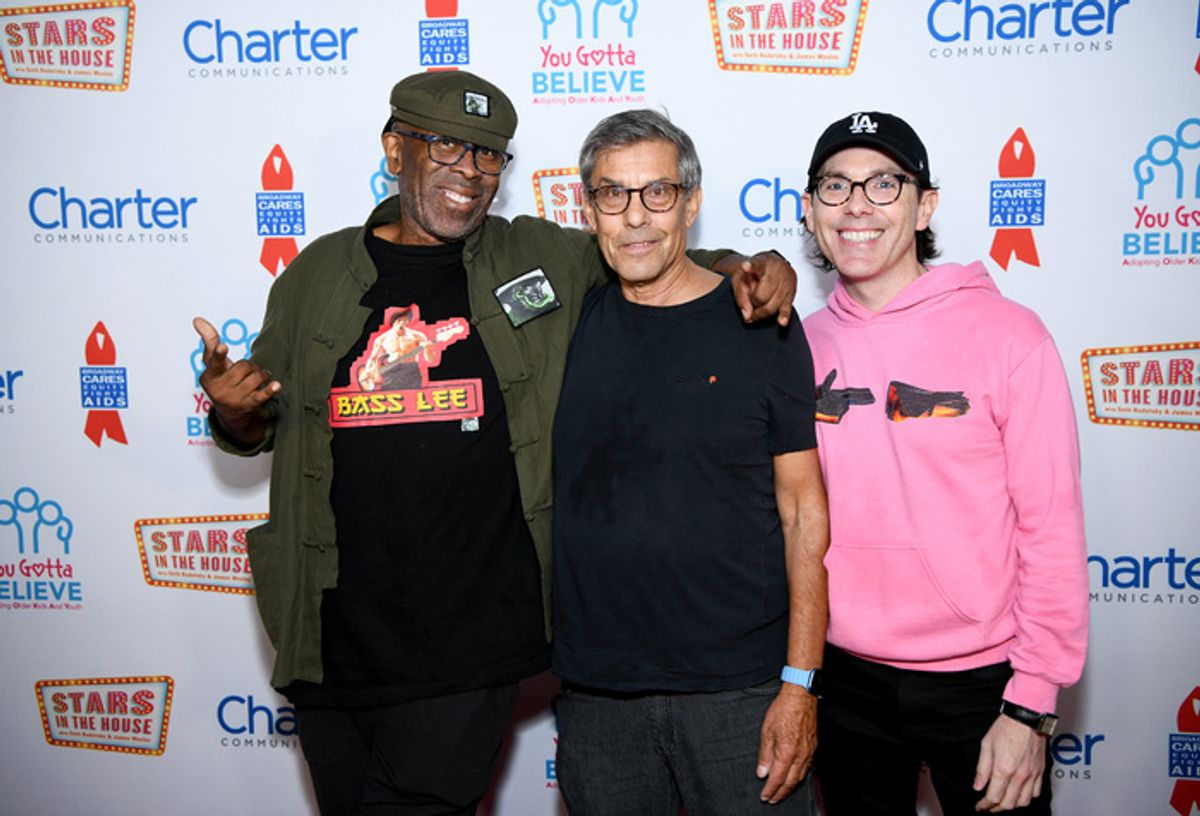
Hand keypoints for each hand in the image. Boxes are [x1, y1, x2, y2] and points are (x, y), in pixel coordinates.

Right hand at [193, 317, 278, 445]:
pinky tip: (277, 385)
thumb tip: (197, 319)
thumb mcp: (213, 363)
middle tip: (247, 372)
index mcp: (209, 376)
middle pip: (244, 366)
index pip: (215, 363)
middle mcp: (220, 389)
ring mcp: (234, 399)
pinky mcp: (249, 405)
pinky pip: (261, 396)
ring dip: (261, 375)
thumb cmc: (221, 380)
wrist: (230, 412)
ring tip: (257, 380)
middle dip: (250, 366)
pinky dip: (270, 390)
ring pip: (256, 377)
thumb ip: (209, 342)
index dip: (219, 354)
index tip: (222, 346)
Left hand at [730, 250, 796, 325]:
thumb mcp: (741, 279)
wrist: (772, 265)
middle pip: (761, 296)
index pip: (755, 266)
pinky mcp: (792, 292)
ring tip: (756, 308)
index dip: (750, 267)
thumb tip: (748, 315)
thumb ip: (741, 296)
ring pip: (772, 306)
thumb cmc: (755, 272)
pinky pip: (787, 307)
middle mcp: (776, 270)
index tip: (745, 266)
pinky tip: (782, 321)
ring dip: (761, 312)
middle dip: (753, 303)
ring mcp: (786, 281)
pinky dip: (784, 316)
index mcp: (761, 262)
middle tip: (750, 300)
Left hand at [756, 684, 816, 803]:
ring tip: (782, 792)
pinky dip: (800, 776)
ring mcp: (809, 751)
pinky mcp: (813, 746)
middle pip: (791, 782)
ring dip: (791, 787)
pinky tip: (795, 777)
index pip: (778, 779)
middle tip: (772, 800)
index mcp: (786, 752)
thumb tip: (762, 772)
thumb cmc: (783, 710)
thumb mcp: (766, 731)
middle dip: (781, 793)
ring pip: (800, 776)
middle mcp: (800, 755)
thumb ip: (765, 755)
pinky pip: (807, 767)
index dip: (771, 790)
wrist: (801, 696)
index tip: (765, 797)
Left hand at [973, 714, 1045, 811]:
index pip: (993, 797)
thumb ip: (982, 769)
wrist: (1026, 717)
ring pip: (1023, 802)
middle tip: (988, 807)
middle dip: (996, 809)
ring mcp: (1032, 774)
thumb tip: (977, 786)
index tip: (980, 806)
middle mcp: (1019, 775)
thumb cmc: (1006, 727)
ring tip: (1002, 802)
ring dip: (1011, 805)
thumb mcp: (986, 745)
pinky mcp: (1040, 772)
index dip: (984, 805)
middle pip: (1008, 804)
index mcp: (1003, 769)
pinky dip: (1026, 798)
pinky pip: (1036, 793)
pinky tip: (1019, 794)